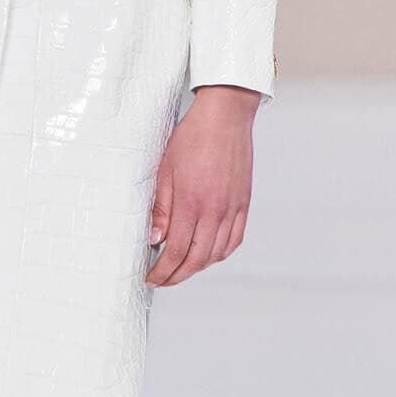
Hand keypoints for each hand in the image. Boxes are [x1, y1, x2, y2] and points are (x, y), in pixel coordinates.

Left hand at [146, 85, 259, 286]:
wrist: (225, 117)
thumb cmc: (192, 137)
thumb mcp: (165, 170)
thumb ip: (161, 208)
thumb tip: (155, 239)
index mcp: (192, 202)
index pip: (176, 251)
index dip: (163, 270)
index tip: (152, 277)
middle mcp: (216, 210)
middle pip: (197, 259)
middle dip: (177, 275)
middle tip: (162, 279)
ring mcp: (233, 209)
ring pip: (216, 253)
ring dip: (198, 266)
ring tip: (181, 267)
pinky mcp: (243, 204)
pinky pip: (234, 240)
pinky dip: (219, 253)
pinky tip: (207, 253)